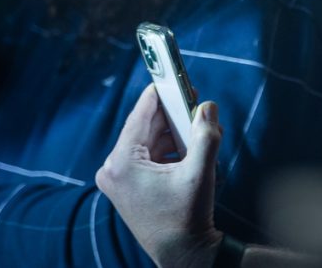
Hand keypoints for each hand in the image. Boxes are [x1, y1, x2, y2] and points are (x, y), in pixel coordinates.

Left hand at [96, 84, 224, 267]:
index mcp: (122, 162)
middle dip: (173, 113)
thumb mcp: (200, 172)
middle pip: (147, 125)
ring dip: (175, 132)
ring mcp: (118, 177)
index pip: (141, 113)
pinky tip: (191, 148)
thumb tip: (208, 105)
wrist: (183, 253)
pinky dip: (171, 147)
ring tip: (199, 128)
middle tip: (196, 98)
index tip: (173, 71)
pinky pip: (150, 153)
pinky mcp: (128, 184)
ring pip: (150, 138)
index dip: (161, 91)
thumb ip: (206, 135)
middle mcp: (113, 168)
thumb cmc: (187, 215)